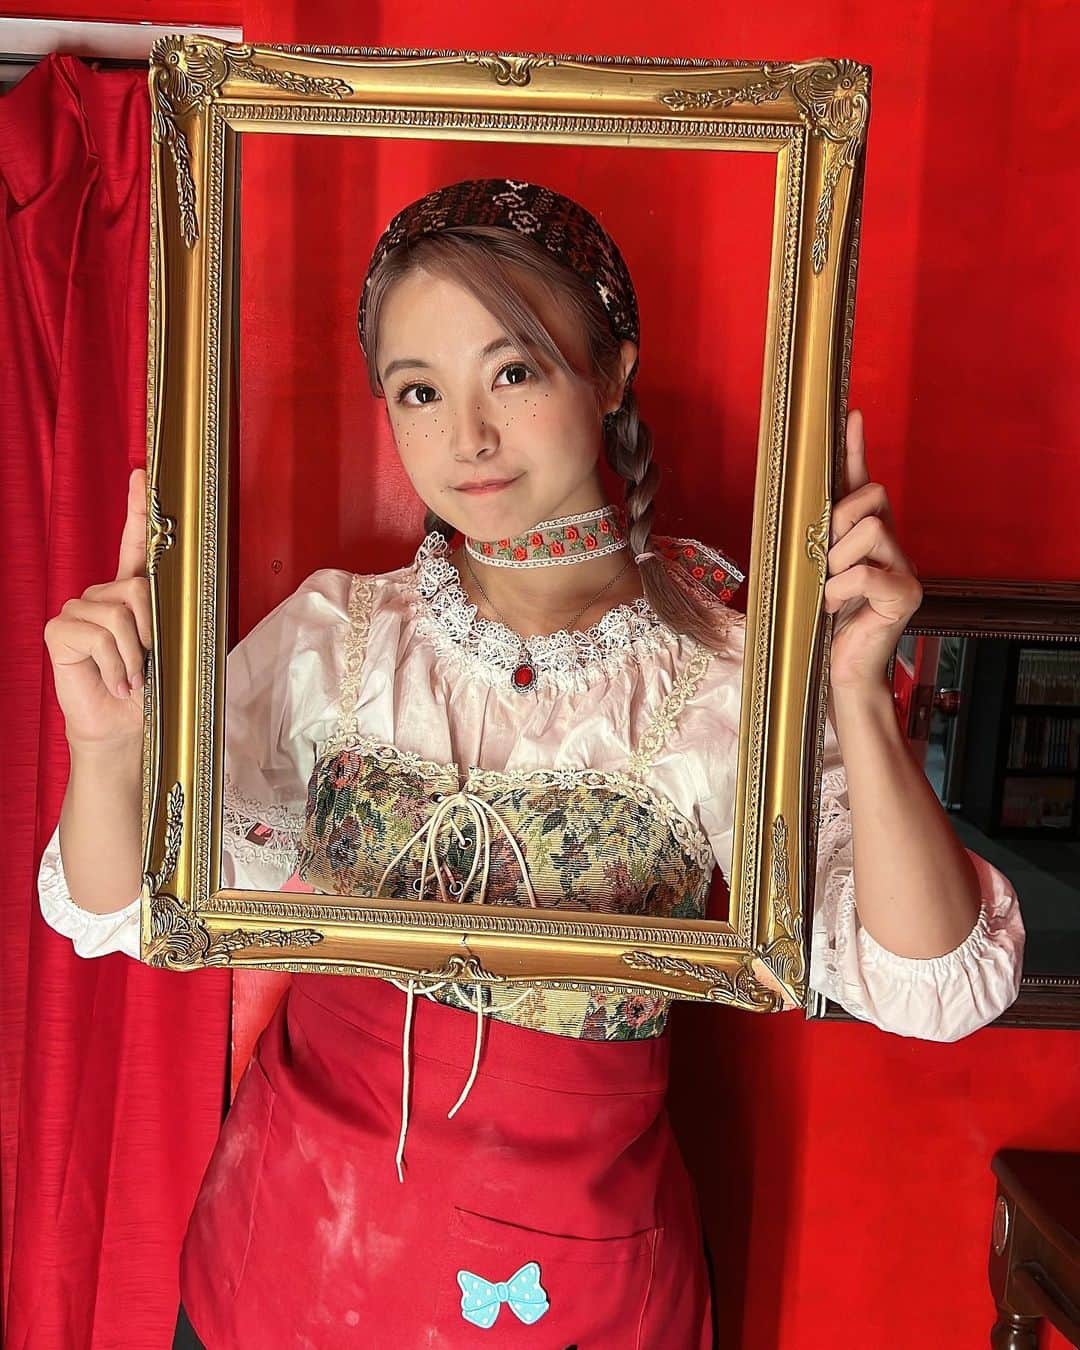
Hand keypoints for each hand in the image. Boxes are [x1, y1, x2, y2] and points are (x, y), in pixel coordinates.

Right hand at [43, 468, 150, 749]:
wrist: (123, 728)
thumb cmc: (149, 692)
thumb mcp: (170, 648)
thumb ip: (171, 616)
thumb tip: (190, 589)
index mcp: (127, 594)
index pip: (132, 544)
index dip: (136, 509)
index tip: (142, 474)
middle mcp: (99, 596)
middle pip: (138, 588)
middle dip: (153, 631)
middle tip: (149, 665)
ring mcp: (76, 611)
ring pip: (121, 612)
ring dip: (135, 655)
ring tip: (131, 678)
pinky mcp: (60, 631)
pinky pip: (101, 634)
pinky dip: (116, 664)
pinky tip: (113, 681)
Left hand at [824, 410, 922, 693]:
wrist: (840, 672)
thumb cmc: (820, 625)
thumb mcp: (807, 574)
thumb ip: (810, 543)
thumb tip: (794, 512)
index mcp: (865, 538)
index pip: (862, 484)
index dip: (856, 450)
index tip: (850, 414)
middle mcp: (891, 546)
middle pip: (871, 498)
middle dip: (839, 520)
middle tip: (823, 560)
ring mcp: (904, 568)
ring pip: (869, 531)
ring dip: (836, 564)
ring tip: (830, 593)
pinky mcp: (907, 593)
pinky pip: (866, 571)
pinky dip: (842, 589)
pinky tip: (838, 608)